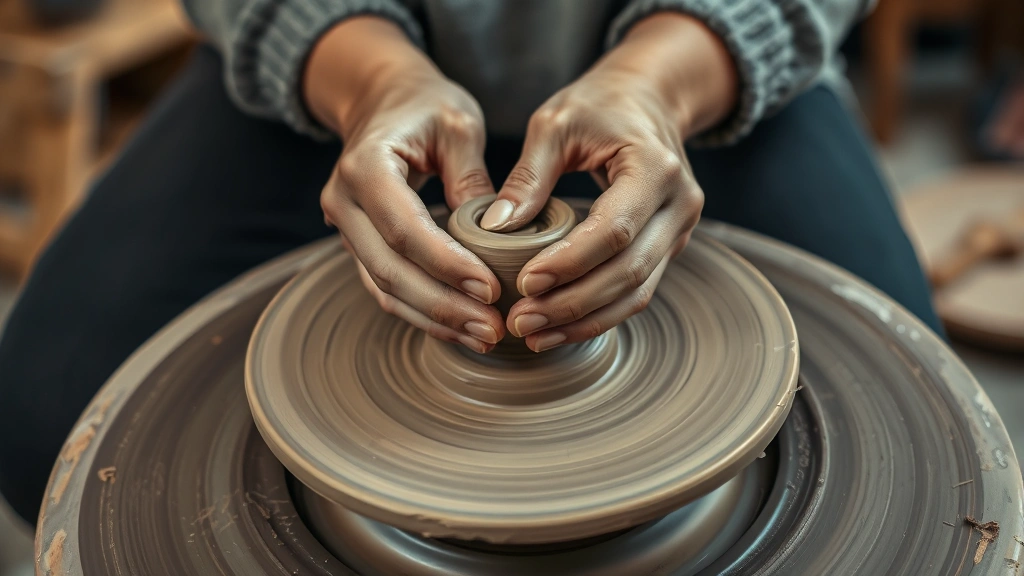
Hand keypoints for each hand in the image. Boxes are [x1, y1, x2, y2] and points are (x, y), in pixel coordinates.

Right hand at [305, 17, 504, 352]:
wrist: (383, 100)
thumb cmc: (425, 107)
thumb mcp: (458, 125)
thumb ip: (473, 178)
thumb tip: (500, 235)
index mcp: (365, 166)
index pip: (405, 230)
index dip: (447, 265)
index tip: (491, 290)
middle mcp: (343, 202)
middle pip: (390, 271)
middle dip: (444, 306)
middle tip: (493, 328)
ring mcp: (345, 230)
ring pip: (384, 290)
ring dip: (435, 320)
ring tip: (484, 336)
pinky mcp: (360, 247)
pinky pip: (386, 290)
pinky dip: (423, 313)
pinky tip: (462, 329)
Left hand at [480, 13, 737, 351]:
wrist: (649, 100)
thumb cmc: (600, 107)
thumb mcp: (556, 123)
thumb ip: (528, 175)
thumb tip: (492, 228)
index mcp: (656, 168)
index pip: (614, 229)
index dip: (570, 263)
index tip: (525, 283)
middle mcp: (679, 206)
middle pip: (628, 272)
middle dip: (572, 305)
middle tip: (520, 321)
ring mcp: (678, 232)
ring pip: (636, 293)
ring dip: (584, 321)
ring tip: (533, 335)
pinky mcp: (666, 249)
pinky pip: (635, 292)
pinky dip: (596, 315)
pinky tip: (556, 328)